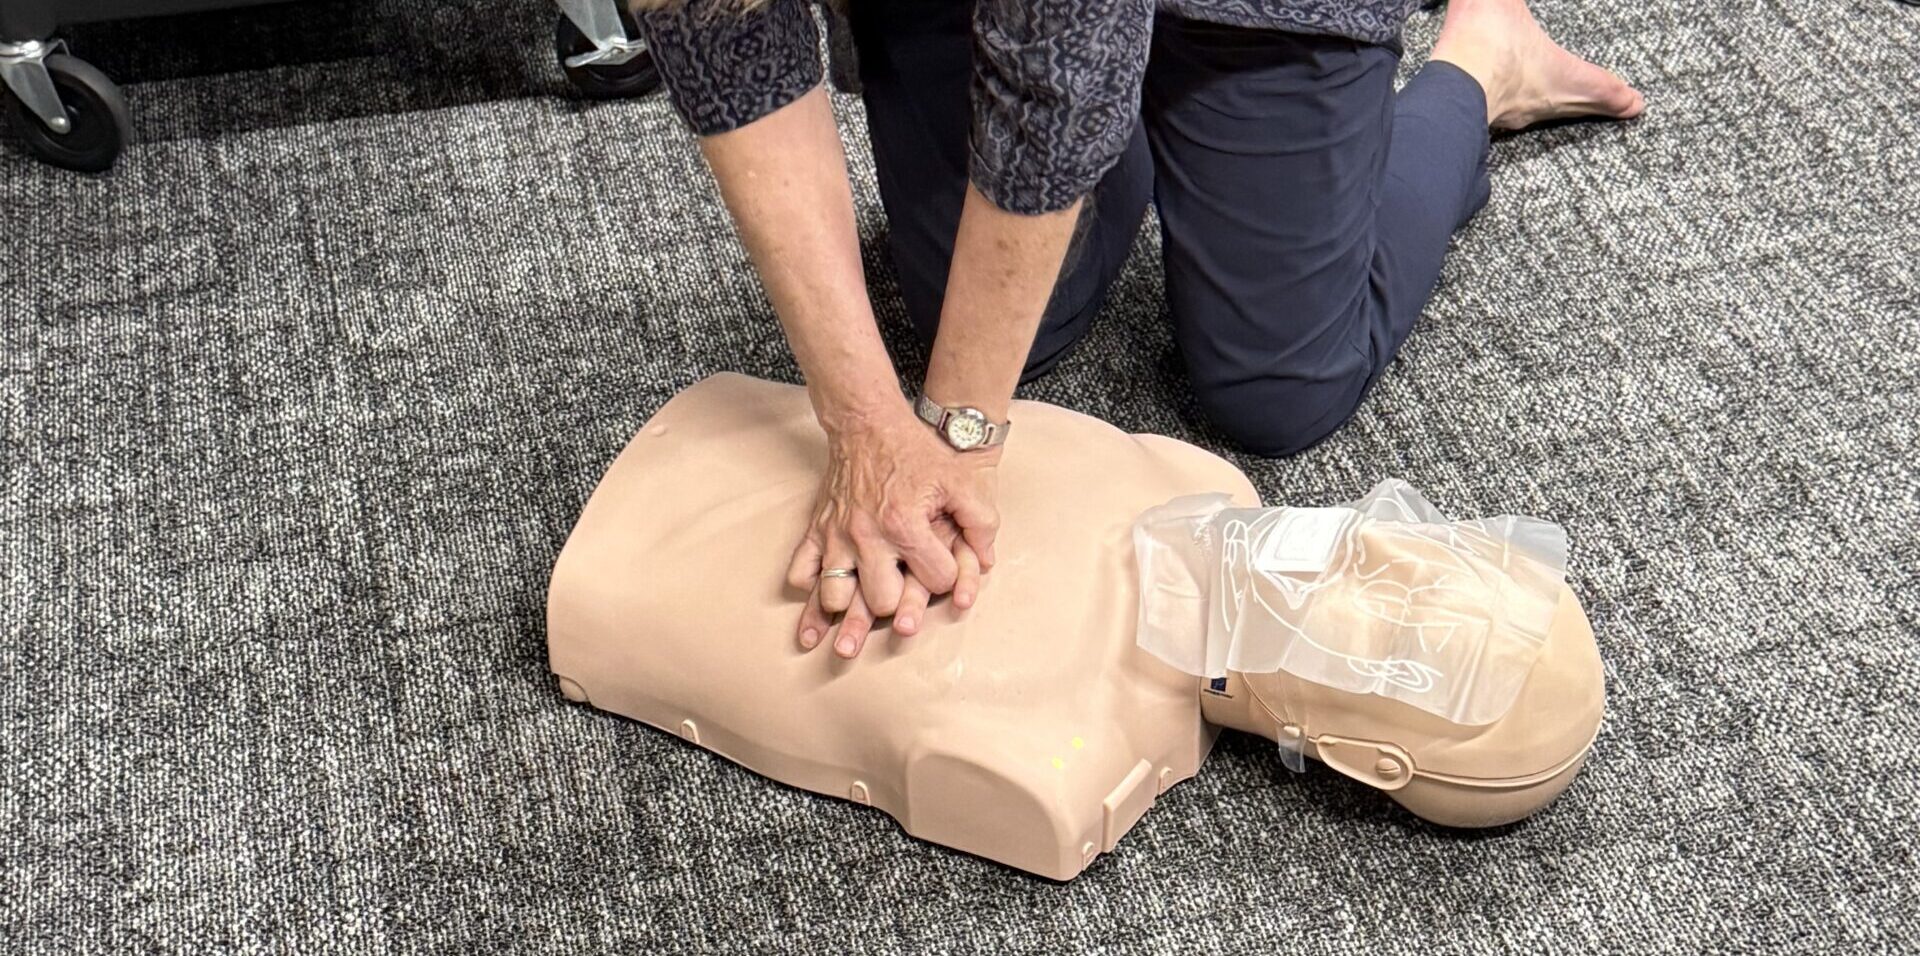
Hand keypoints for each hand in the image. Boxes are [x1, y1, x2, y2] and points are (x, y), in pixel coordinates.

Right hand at [786, 402, 999, 629]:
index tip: (943, 566)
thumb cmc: (914, 452)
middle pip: (882, 603)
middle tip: (905, 586)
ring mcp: (836, 535)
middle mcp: (867, 536)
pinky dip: (812, 585)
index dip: (948, 577)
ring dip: (851, 605)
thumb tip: (987, 559)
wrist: (867, 423)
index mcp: (905, 526)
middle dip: (899, 601)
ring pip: (834, 598)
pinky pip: (800, 573)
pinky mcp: (816, 530)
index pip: (936, 581)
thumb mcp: (959, 479)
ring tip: (864, 602)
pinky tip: (827, 589)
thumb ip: (981, 520)